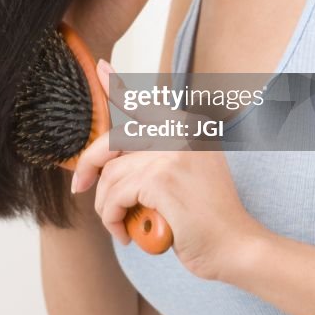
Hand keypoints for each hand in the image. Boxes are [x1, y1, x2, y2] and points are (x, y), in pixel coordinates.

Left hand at [71, 60, 265, 280]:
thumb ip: (157, 157)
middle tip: (79, 188)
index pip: (145, 104)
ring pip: (111, 174)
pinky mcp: (161, 179)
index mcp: (188, 128)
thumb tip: (114, 158)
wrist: (235, 246)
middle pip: (115, 138)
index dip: (119, 87)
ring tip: (120, 225)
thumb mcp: (186, 176)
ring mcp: (171, 153)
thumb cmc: (208, 220)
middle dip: (89, 164)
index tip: (103, 67)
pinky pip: (115, 196)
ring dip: (106, 206)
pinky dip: (112, 218)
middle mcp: (180, 132)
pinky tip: (125, 233)